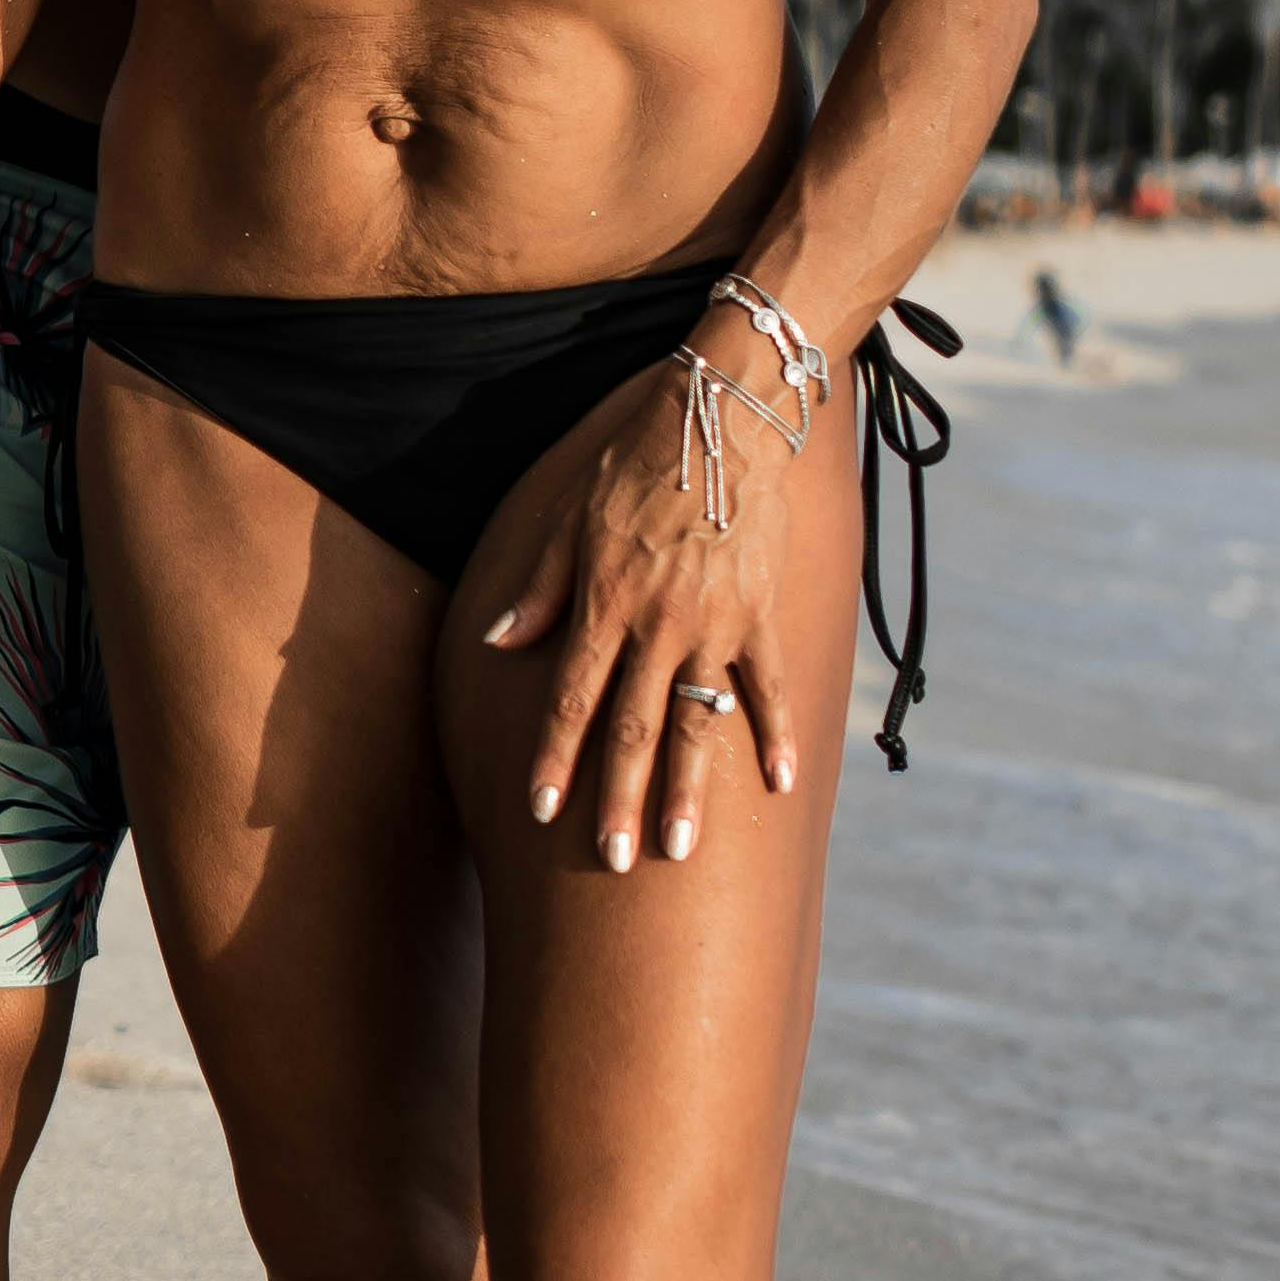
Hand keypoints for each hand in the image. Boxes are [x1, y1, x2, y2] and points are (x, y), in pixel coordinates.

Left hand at [475, 354, 803, 870]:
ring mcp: (714, 625)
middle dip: (618, 799)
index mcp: (604, 602)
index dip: (556, 757)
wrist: (723, 417)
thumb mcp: (571, 517)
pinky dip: (775, 735)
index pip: (572, 697)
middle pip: (632, 727)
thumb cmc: (635, 461)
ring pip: (697, 723)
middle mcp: (657, 624)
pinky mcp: (761, 615)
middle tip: (612, 863)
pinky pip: (770, 686)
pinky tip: (779, 786)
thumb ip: (542, 588)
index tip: (543, 812)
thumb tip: (500, 643)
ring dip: (687, 792)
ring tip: (679, 852)